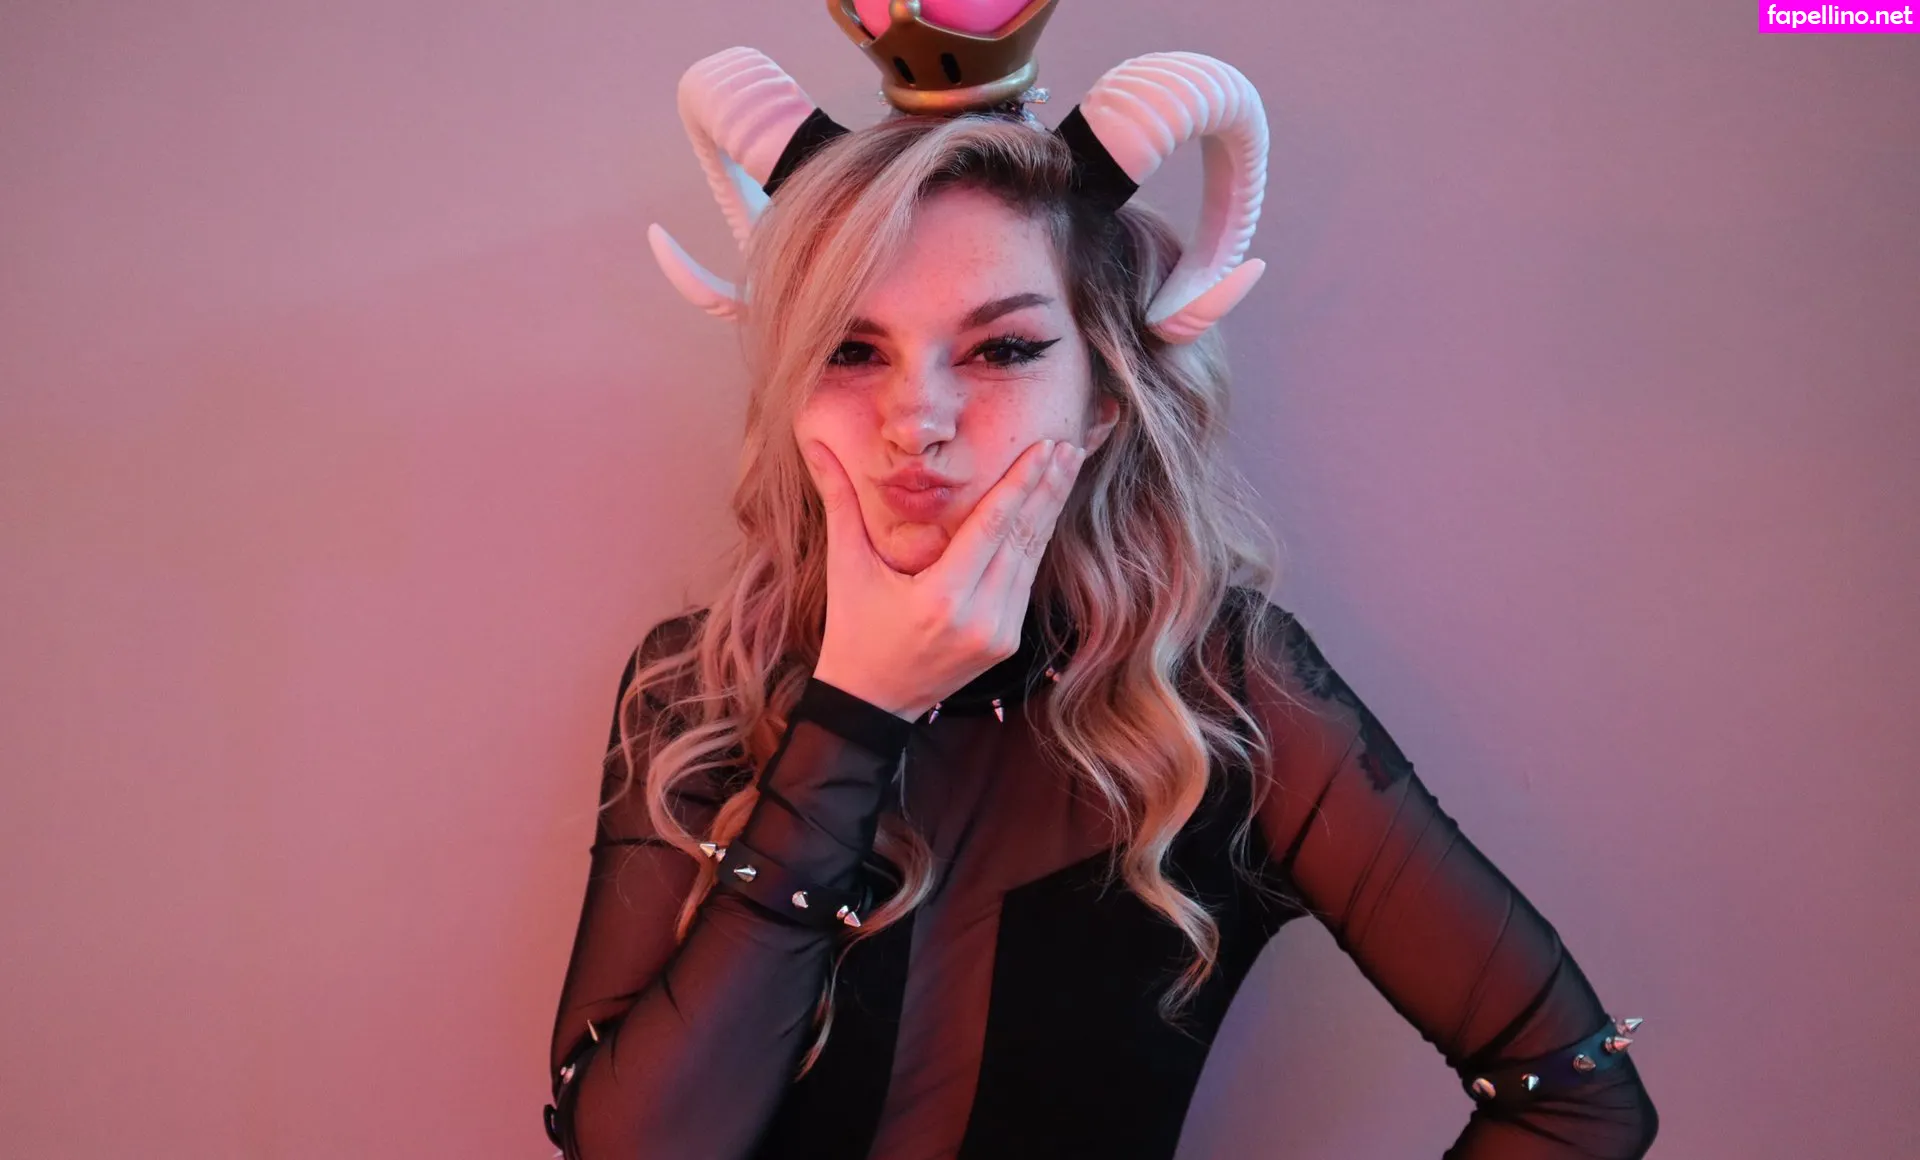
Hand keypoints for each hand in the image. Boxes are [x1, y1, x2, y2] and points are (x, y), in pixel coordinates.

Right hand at [801, 437, 1086, 719]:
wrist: (871, 703)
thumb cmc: (853, 630)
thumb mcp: (846, 566)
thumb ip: (839, 503)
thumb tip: (816, 447)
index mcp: (940, 597)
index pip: (992, 528)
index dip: (1022, 484)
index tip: (1045, 447)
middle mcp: (979, 617)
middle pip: (1022, 539)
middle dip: (1047, 489)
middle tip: (1069, 445)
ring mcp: (998, 633)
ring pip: (1031, 560)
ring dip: (1049, 512)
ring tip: (1066, 468)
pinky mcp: (1006, 642)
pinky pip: (1025, 582)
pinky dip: (1036, 544)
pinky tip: (1046, 512)